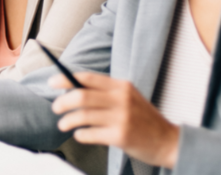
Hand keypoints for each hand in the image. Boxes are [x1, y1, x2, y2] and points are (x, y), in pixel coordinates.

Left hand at [49, 72, 179, 168]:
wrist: (168, 141)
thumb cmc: (143, 120)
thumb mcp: (129, 98)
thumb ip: (106, 93)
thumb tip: (72, 90)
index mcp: (122, 86)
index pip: (88, 78)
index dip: (66, 79)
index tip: (52, 83)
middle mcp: (122, 99)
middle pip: (81, 96)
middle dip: (62, 102)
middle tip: (56, 108)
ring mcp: (122, 118)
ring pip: (82, 116)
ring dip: (67, 121)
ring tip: (63, 125)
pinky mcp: (121, 136)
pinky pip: (90, 134)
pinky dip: (80, 135)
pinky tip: (80, 135)